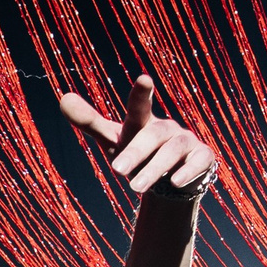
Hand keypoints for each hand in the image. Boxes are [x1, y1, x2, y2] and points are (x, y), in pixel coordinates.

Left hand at [60, 76, 215, 196]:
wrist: (170, 180)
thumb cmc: (138, 153)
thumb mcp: (114, 139)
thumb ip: (90, 121)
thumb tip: (63, 98)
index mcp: (144, 122)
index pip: (139, 107)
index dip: (141, 94)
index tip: (144, 79)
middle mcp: (166, 128)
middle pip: (152, 135)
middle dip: (136, 152)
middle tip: (117, 170)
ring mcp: (187, 142)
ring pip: (173, 151)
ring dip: (155, 168)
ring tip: (135, 187)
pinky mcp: (203, 158)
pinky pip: (200, 162)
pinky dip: (189, 171)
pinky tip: (176, 183)